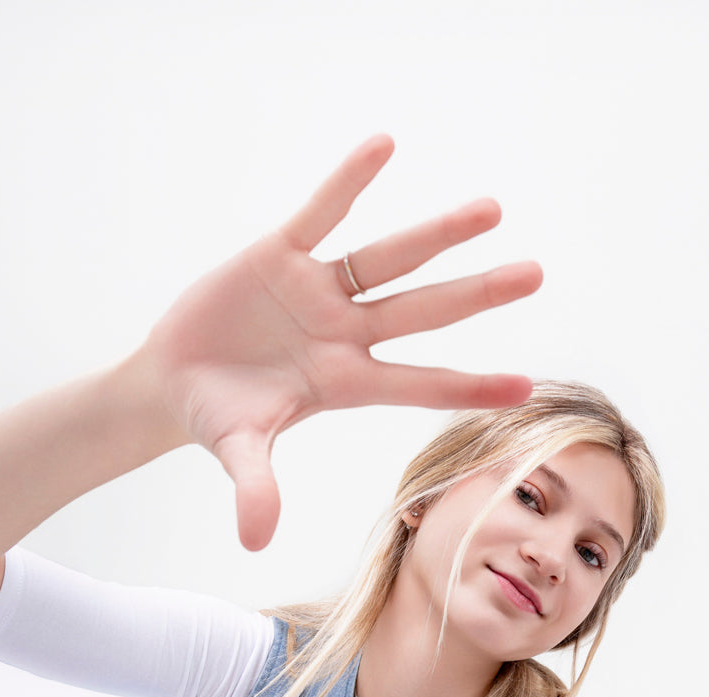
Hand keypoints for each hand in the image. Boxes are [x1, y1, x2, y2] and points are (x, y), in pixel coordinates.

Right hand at [140, 134, 541, 550]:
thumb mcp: (237, 451)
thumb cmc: (216, 419)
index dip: (471, 385)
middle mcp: (345, 334)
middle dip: (477, 295)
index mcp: (344, 383)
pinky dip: (349, 182)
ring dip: (438, 234)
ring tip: (492, 210)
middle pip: (423, 312)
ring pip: (388, 258)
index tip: (527, 387)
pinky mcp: (281, 254)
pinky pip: (323, 212)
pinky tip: (384, 145)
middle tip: (535, 274)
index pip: (421, 385)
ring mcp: (318, 292)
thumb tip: (255, 540)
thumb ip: (255, 488)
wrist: (173, 380)